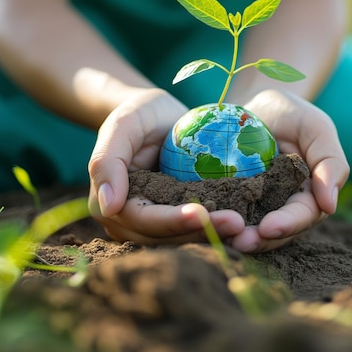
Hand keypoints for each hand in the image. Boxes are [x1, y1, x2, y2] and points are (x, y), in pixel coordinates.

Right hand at [87, 88, 245, 243]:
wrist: (160, 115)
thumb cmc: (139, 113)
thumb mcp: (123, 124)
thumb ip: (107, 160)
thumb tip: (108, 207)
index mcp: (112, 204)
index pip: (144, 220)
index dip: (172, 221)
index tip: (202, 214)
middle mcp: (132, 221)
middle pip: (167, 236)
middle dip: (201, 232)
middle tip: (237, 224)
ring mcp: (157, 222)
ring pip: (185, 238)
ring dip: (214, 235)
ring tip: (244, 227)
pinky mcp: (181, 217)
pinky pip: (198, 228)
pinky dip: (218, 227)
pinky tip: (244, 223)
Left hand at [225, 89, 349, 252]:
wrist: (252, 107)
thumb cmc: (290, 114)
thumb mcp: (315, 127)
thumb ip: (330, 161)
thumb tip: (330, 206)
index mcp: (309, 195)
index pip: (303, 214)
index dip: (288, 224)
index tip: (268, 228)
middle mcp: (283, 208)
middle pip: (275, 233)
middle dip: (258, 240)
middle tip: (239, 242)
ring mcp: (254, 209)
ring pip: (248, 231)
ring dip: (235, 238)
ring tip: (219, 238)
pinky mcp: (229, 204)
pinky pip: (224, 216)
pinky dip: (214, 222)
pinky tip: (201, 222)